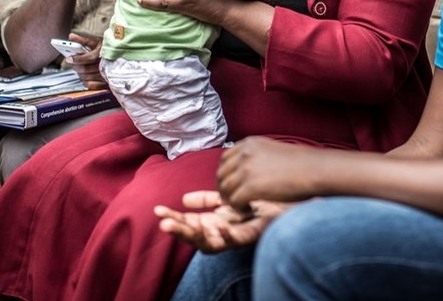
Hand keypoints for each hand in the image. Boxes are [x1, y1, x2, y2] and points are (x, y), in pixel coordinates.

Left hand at [66, 33, 106, 88]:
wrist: (123, 59)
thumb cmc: (109, 49)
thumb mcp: (98, 42)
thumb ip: (84, 40)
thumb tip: (71, 36)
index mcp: (103, 53)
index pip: (88, 58)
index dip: (77, 59)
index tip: (69, 58)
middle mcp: (105, 64)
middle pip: (85, 69)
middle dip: (76, 67)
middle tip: (73, 63)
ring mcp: (106, 75)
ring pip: (87, 77)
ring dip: (80, 74)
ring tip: (79, 69)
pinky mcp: (106, 83)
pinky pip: (91, 85)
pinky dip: (86, 82)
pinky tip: (86, 77)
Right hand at [155, 190, 288, 252]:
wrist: (285, 198)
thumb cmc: (255, 199)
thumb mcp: (226, 198)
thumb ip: (206, 199)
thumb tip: (184, 200)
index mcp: (214, 223)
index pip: (189, 223)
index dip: (173, 218)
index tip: (157, 211)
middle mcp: (223, 233)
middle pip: (197, 237)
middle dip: (181, 232)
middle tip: (165, 224)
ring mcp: (237, 236)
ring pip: (214, 244)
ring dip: (200, 237)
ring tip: (188, 228)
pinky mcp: (255, 234)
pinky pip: (241, 239)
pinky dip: (230, 237)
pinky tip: (222, 229)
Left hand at [217, 137, 324, 209]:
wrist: (314, 169)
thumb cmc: (300, 163)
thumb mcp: (272, 150)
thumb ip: (256, 156)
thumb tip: (247, 168)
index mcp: (249, 143)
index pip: (225, 159)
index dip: (227, 174)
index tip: (234, 185)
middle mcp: (244, 154)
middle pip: (221, 175)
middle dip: (225, 189)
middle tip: (235, 199)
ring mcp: (246, 170)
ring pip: (225, 189)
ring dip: (232, 200)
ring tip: (244, 205)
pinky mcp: (250, 187)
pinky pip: (234, 201)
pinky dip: (239, 208)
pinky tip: (250, 209)